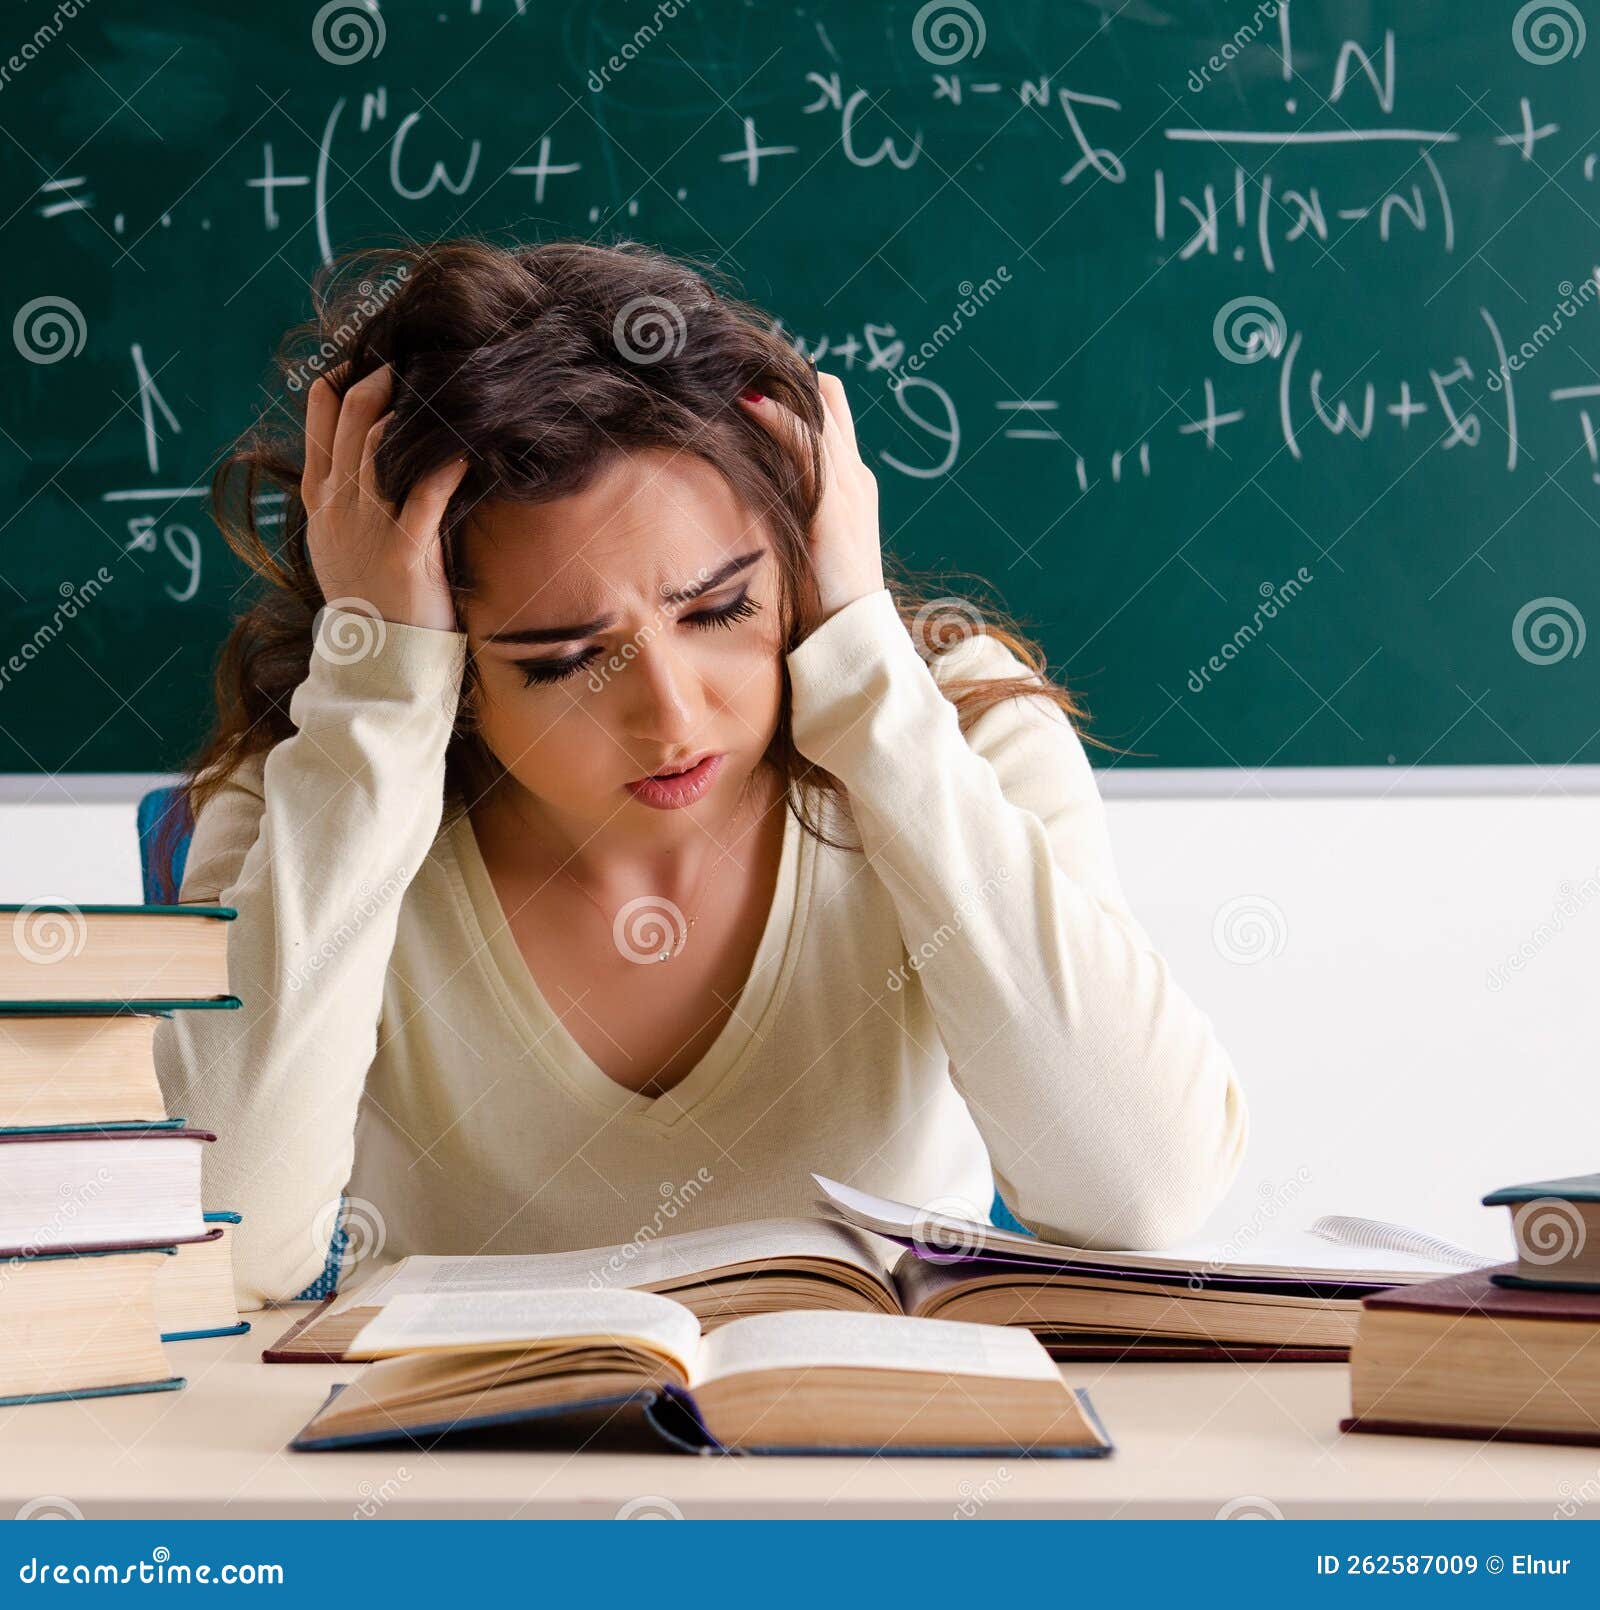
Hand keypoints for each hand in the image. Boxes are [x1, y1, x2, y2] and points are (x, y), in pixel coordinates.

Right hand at [301, 364, 468, 632]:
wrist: (376, 656)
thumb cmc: (370, 595)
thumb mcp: (339, 539)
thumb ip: (344, 493)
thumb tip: (364, 448)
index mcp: (319, 497)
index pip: (319, 417)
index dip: (343, 377)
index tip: (369, 354)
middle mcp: (337, 505)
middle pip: (354, 418)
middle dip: (382, 380)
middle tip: (414, 358)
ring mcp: (367, 526)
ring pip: (382, 445)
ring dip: (415, 411)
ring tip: (444, 387)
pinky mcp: (404, 551)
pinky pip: (426, 493)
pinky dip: (448, 464)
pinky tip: (469, 446)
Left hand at [740, 368, 884, 621]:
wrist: (851, 634)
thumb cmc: (822, 602)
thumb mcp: (805, 546)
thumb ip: (789, 517)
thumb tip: (747, 499)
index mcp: (853, 484)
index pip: (830, 411)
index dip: (794, 389)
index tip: (748, 379)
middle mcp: (855, 476)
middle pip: (827, 395)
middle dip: (783, 372)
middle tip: (734, 360)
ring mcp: (849, 486)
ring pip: (818, 409)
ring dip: (776, 384)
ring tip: (732, 368)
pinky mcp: (835, 502)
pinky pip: (807, 442)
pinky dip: (777, 417)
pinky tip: (745, 403)